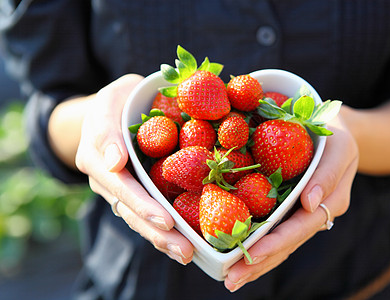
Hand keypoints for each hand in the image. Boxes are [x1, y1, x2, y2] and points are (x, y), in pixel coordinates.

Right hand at [75, 74, 193, 264]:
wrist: (113, 110)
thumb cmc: (118, 100)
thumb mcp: (111, 99)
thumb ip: (107, 129)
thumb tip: (115, 164)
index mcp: (96, 156)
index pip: (120, 185)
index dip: (142, 204)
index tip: (166, 220)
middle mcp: (105, 179)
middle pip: (130, 211)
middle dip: (157, 231)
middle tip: (184, 249)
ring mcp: (118, 190)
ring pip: (138, 219)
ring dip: (162, 239)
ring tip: (187, 255)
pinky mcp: (134, 193)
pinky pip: (146, 215)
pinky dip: (164, 232)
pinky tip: (185, 246)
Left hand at [224, 111, 358, 291]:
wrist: (333, 130)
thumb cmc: (335, 135)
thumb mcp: (340, 147)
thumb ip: (328, 175)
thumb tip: (310, 203)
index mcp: (331, 202)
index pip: (300, 227)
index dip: (276, 243)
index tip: (251, 256)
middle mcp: (315, 213)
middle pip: (287, 244)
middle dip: (259, 263)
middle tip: (231, 280)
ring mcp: (302, 213)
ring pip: (280, 244)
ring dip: (255, 263)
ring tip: (230, 278)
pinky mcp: (290, 208)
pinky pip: (274, 230)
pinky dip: (257, 245)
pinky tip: (239, 257)